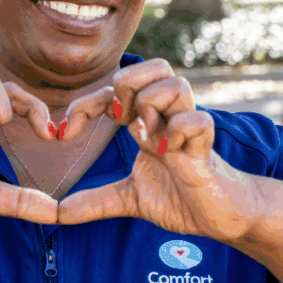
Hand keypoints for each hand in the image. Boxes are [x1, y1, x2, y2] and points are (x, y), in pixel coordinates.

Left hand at [57, 59, 263, 243]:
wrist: (222, 217)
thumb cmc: (181, 198)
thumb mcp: (129, 199)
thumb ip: (95, 202)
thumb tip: (59, 213)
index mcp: (147, 123)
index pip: (114, 90)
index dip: (85, 104)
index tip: (63, 134)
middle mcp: (168, 117)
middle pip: (154, 66)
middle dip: (126, 86)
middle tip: (119, 120)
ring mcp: (188, 128)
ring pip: (175, 82)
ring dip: (153, 106)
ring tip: (147, 138)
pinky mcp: (207, 147)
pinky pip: (198, 119)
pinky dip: (178, 131)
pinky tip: (169, 154)